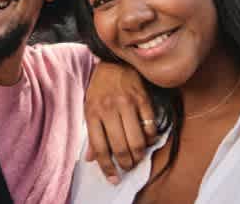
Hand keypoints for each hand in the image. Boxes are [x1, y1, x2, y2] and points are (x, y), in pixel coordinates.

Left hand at [84, 60, 155, 183]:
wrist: (113, 62)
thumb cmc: (99, 88)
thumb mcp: (88, 109)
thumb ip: (91, 134)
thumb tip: (91, 159)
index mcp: (93, 113)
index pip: (100, 148)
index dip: (107, 167)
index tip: (113, 178)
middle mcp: (109, 109)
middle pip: (120, 147)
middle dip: (126, 163)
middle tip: (128, 166)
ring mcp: (127, 104)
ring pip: (136, 140)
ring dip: (139, 155)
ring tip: (137, 157)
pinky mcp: (142, 99)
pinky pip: (149, 126)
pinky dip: (150, 138)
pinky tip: (147, 140)